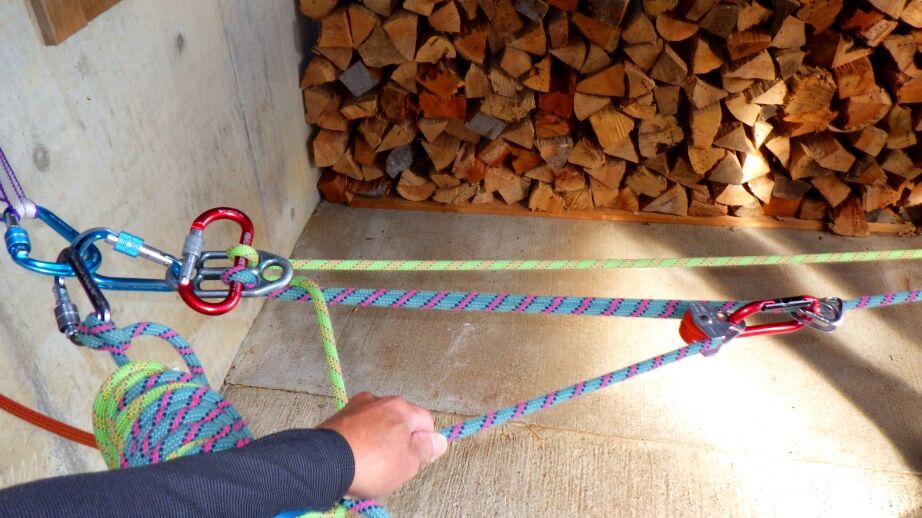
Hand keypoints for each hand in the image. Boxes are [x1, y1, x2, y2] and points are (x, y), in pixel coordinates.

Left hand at [318, 392, 447, 498]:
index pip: (425, 421)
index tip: (415, 460)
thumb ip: (425, 450)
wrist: (324, 463)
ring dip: (377, 442)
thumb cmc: (370, 463)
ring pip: (376, 425)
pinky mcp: (337, 418)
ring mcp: (355, 407)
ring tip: (369, 466)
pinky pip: (356, 430)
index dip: (424, 443)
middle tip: (391, 466)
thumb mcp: (408, 463)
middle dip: (398, 442)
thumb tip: (438, 441)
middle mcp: (379, 400)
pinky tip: (354, 460)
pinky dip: (358, 442)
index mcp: (401, 408)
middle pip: (399, 422)